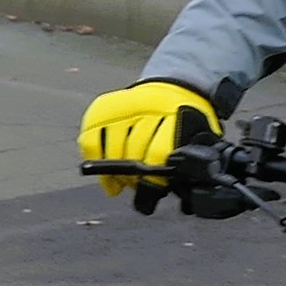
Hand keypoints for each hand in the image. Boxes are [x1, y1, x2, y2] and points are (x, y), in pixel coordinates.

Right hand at [79, 76, 219, 194]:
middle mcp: (148, 106)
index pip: (157, 152)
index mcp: (177, 114)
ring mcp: (123, 105)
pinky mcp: (102, 107)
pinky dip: (94, 159)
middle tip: (137, 188)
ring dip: (114, 173)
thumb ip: (187, 160)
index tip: (152, 194)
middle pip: (133, 150)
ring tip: (121, 184)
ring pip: (111, 147)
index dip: (153, 179)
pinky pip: (90, 139)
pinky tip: (104, 174)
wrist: (173, 90)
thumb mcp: (195, 137)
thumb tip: (181, 193)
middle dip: (134, 177)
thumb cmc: (184, 124)